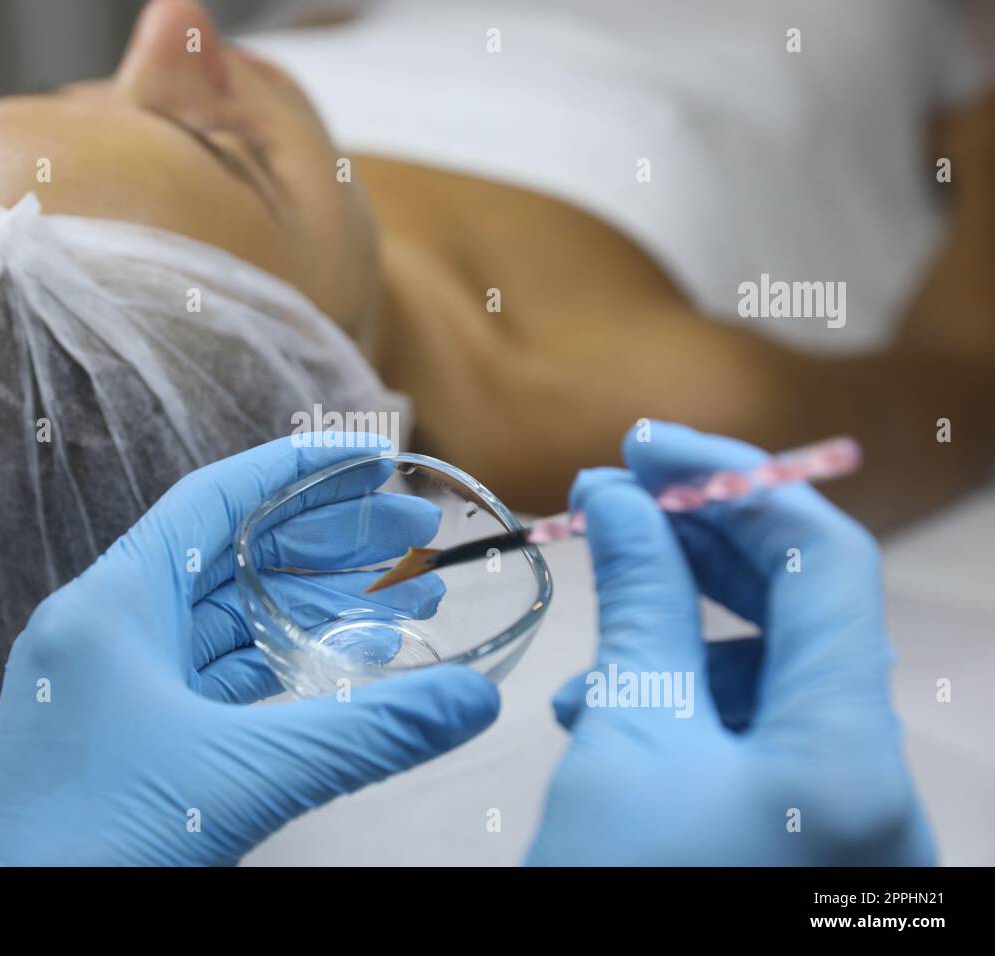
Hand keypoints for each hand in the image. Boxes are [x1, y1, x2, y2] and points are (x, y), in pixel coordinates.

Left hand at [0, 434, 498, 865]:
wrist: (13, 929)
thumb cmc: (92, 846)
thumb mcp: (245, 777)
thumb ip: (367, 734)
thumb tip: (473, 701)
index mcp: (112, 605)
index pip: (216, 499)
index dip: (297, 469)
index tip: (370, 459)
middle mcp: (105, 628)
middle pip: (233, 554)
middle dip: (328, 542)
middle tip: (416, 536)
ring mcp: (111, 682)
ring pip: (227, 618)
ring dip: (311, 606)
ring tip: (404, 602)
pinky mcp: (124, 732)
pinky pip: (213, 673)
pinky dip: (278, 661)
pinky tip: (342, 661)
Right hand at [526, 422, 933, 864]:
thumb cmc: (624, 889)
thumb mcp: (626, 742)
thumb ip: (639, 606)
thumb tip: (624, 497)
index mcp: (853, 748)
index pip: (823, 557)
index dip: (734, 480)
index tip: (644, 444)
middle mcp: (876, 782)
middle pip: (807, 611)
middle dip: (707, 543)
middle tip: (617, 495)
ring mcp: (849, 822)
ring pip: (778, 679)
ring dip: (684, 631)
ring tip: (591, 639)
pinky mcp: (809, 850)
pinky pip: (762, 745)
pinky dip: (689, 706)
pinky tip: (608, 716)